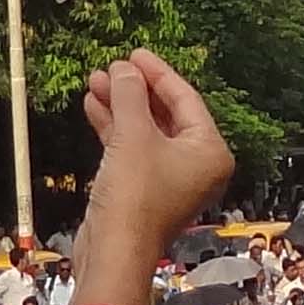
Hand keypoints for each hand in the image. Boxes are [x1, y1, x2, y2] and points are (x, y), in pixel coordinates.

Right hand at [82, 54, 235, 265]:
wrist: (114, 251)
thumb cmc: (134, 197)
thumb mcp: (133, 134)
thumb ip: (130, 95)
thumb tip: (124, 69)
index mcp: (209, 151)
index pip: (185, 99)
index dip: (158, 73)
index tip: (134, 53)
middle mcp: (197, 165)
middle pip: (166, 113)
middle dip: (136, 89)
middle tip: (111, 67)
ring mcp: (171, 179)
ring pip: (146, 131)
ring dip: (121, 106)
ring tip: (96, 81)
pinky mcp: (145, 190)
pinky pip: (133, 149)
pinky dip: (115, 128)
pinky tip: (94, 106)